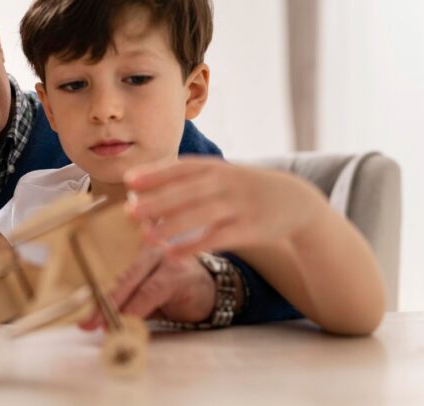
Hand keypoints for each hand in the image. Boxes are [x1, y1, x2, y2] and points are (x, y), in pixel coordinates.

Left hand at [80, 243, 215, 329]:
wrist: (213, 288)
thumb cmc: (172, 290)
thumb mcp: (143, 293)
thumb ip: (120, 303)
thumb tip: (90, 320)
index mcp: (133, 248)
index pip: (107, 267)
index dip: (88, 288)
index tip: (75, 309)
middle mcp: (146, 247)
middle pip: (116, 273)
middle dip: (98, 300)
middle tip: (86, 321)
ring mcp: (162, 257)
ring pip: (132, 280)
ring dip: (115, 306)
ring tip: (102, 325)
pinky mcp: (177, 274)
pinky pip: (151, 291)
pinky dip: (137, 309)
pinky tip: (128, 324)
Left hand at [123, 157, 322, 255]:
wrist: (294, 200)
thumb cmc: (244, 189)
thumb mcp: (221, 174)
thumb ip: (188, 178)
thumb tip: (142, 185)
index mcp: (214, 167)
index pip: (180, 168)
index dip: (155, 174)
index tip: (129, 181)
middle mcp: (225, 183)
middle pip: (186, 191)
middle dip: (157, 201)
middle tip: (129, 211)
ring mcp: (238, 205)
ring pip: (200, 215)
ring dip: (171, 226)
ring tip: (145, 237)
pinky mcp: (248, 228)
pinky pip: (216, 238)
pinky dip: (193, 247)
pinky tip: (172, 255)